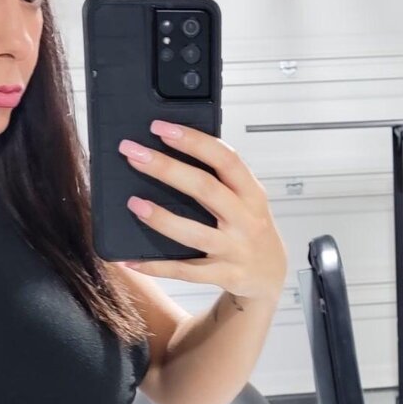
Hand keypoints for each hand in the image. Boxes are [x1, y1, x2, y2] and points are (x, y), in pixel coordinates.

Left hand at [116, 124, 286, 300]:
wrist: (271, 274)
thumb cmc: (250, 228)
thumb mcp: (246, 199)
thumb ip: (220, 180)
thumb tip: (171, 154)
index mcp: (252, 193)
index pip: (225, 159)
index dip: (193, 141)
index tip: (160, 128)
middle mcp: (246, 220)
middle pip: (205, 189)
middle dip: (166, 168)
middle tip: (133, 154)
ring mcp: (235, 249)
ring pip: (194, 233)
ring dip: (161, 218)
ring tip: (133, 203)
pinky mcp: (224, 275)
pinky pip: (186, 271)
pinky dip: (157, 266)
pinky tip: (131, 259)